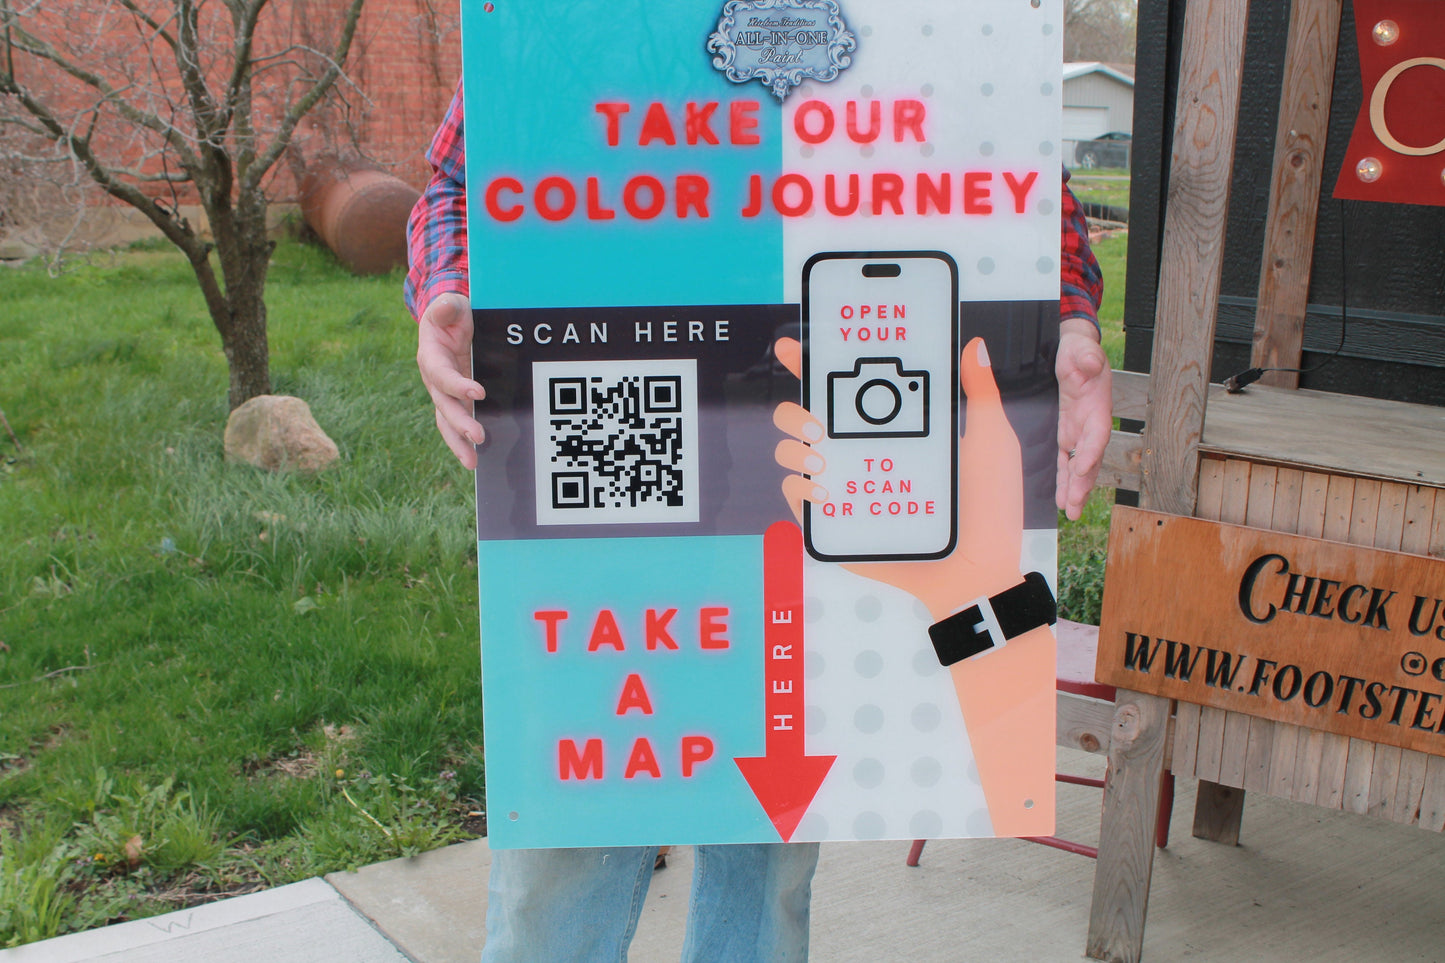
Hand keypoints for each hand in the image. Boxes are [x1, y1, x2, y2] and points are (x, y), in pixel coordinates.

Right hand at [417, 292, 485, 468]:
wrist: (451, 322)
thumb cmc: (452, 313)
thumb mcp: (450, 304)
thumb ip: (446, 307)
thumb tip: (443, 305)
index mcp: (431, 357)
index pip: (442, 375)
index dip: (457, 385)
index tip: (479, 392)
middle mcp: (435, 380)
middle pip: (444, 405)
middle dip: (460, 423)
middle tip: (477, 437)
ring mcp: (445, 393)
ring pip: (447, 422)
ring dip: (458, 443)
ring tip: (472, 462)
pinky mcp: (457, 400)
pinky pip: (457, 423)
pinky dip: (464, 441)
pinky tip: (476, 458)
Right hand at [772, 335, 1053, 835]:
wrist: (978, 570)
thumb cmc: (990, 508)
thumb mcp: (991, 441)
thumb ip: (979, 394)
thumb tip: (974, 343)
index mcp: (891, 429)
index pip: (843, 388)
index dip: (812, 363)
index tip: (792, 346)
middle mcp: (861, 454)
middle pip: (803, 416)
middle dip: (795, 408)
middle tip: (817, 419)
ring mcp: (844, 489)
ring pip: (791, 453)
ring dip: (793, 447)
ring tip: (821, 458)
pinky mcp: (835, 526)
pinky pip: (796, 501)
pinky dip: (798, 490)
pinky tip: (822, 490)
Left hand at [1055, 318, 1111, 520]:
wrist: (1073, 351)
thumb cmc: (1079, 351)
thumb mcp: (1082, 348)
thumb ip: (1087, 357)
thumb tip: (1091, 363)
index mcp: (1098, 406)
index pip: (1097, 434)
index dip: (1091, 452)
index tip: (1081, 467)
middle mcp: (1090, 424)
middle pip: (1089, 458)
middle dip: (1083, 484)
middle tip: (1074, 506)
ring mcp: (1078, 431)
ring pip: (1077, 465)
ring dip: (1074, 489)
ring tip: (1070, 512)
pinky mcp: (1066, 433)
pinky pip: (1064, 460)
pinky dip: (1063, 479)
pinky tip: (1061, 499)